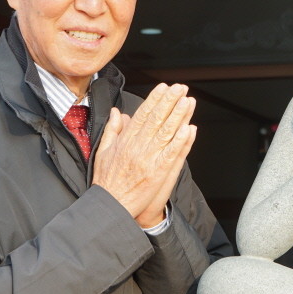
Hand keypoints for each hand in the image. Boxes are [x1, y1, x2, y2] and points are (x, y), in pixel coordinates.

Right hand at [92, 84, 196, 228]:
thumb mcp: (103, 151)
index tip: (164, 88)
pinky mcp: (157, 173)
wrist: (109, 205)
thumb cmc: (106, 181)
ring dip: (178, 116)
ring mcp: (148, 159)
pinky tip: (189, 129)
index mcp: (125, 141)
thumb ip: (112, 130)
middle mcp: (137, 147)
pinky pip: (171, 153)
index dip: (154, 100)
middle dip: (170, 101)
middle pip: (156, 119)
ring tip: (188, 102)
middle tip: (180, 88)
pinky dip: (180, 140)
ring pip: (166, 132)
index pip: (142, 115)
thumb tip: (117, 113)